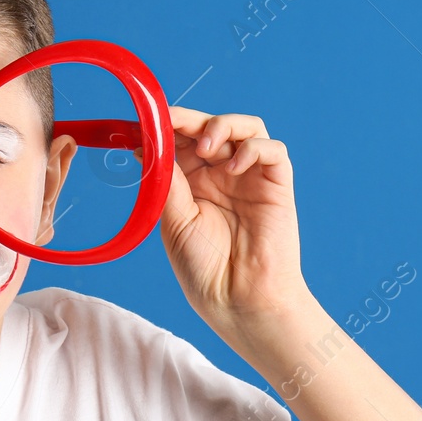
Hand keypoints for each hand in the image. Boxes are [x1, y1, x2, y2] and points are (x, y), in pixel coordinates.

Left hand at [143, 107, 314, 336]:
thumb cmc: (204, 268)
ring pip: (245, 128)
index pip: (181, 141)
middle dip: (189, 120)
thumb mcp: (174, 221)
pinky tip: (234, 166)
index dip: (165, 128)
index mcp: (192, 183)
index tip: (144, 123)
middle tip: (171, 122)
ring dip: (222, 126)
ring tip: (205, 147)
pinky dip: (253, 148)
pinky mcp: (276, 184)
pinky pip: (272, 150)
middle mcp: (222, 175)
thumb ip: (167, 181)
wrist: (237, 300)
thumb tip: (148, 145)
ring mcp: (250, 177)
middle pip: (210, 127)